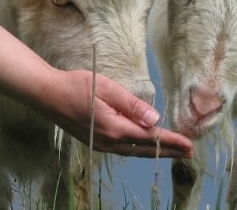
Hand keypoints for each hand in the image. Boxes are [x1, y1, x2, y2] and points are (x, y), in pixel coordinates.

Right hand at [0, 21, 192, 157]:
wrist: (47, 95)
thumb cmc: (76, 85)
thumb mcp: (106, 88)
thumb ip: (131, 104)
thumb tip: (155, 118)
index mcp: (114, 127)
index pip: (150, 137)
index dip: (171, 140)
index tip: (189, 144)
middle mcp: (110, 141)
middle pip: (145, 148)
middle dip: (168, 150)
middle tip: (189, 152)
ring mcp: (102, 143)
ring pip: (135, 151)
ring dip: (156, 151)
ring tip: (173, 151)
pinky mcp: (97, 141)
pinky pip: (124, 149)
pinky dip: (140, 149)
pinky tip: (146, 146)